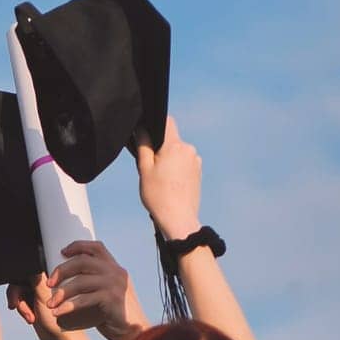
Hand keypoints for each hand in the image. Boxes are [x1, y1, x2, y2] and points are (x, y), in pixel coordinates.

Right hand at [7, 274, 72, 339]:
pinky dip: (22, 309)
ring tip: (29, 316)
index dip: (19, 277)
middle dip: (16, 295)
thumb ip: (35, 281)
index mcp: (48, 276)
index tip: (17, 290)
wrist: (57, 338)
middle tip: (14, 305)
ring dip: (20, 305)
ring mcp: (36, 291)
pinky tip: (30, 318)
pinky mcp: (31, 301)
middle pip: (19, 280)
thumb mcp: (43, 298)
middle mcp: (42, 281)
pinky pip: (18, 301)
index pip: (28, 269)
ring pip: (16, 292)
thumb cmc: (56, 319)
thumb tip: (30, 265)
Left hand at [43, 241, 146, 339]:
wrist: (135, 331)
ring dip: (61, 293)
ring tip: (50, 304)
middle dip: (62, 271)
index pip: (96, 247)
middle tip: (49, 283)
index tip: (62, 252)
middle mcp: (115, 272)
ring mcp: (115, 284)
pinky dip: (68, 306)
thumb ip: (94, 282)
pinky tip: (58, 312)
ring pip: (80, 281)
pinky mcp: (112, 298)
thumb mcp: (108, 291)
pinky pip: (84, 299)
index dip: (77, 246)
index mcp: (114, 267)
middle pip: (82, 261)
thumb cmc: (116, 313)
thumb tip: (66, 277)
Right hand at [135, 116, 202, 239]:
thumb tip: (141, 128)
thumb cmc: (158, 195)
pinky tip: (169, 184)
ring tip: (160, 179)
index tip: (146, 134)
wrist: (178, 218)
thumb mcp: (144, 168)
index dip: (155, 123)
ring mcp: (196, 161)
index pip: (167, 121)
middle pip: (170, 139)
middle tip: (149, 166)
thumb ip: (143, 145)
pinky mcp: (198, 172)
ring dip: (168, 159)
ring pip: (177, 152)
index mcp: (175, 146)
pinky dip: (175, 168)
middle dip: (159, 147)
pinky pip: (184, 162)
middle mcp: (189, 150)